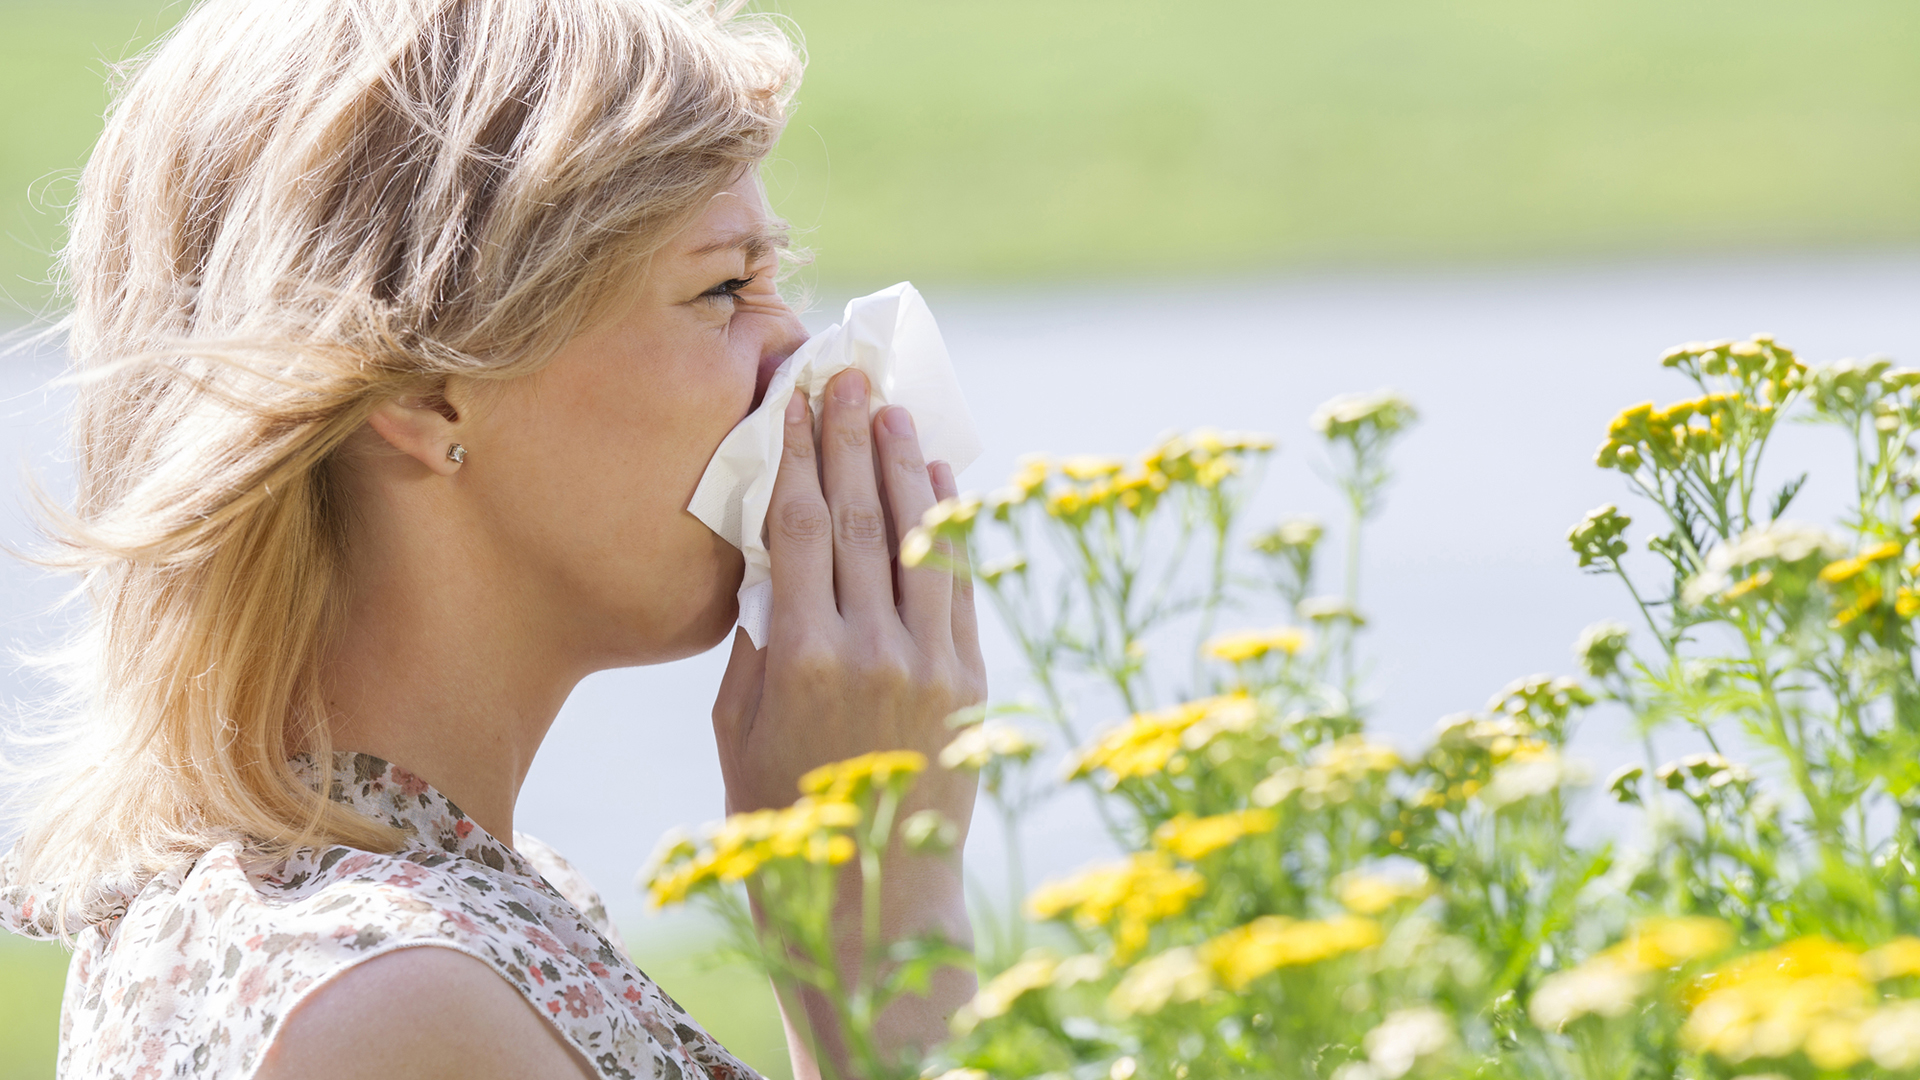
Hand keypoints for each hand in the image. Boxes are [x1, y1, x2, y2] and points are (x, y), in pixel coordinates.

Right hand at [711, 367, 985, 832]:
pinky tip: (940, 479)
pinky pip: (959, 583)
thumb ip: (757, 638)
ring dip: (903, 465)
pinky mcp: (969, 680)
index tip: (794, 401)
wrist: (872, 903)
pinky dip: (950, 526)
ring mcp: (929, 663)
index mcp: (800, 658)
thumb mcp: (739, 728)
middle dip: (849, 437)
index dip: (795, 455)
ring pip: (916, 539)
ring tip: (892, 409)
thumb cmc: (782, 819)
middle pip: (857, 516)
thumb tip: (771, 556)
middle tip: (846, 374)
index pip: (797, 528)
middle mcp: (870, 650)